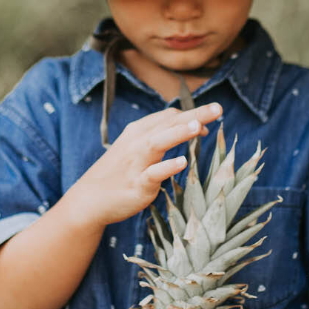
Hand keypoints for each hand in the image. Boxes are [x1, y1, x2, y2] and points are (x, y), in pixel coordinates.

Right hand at [68, 102, 222, 229]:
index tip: (209, 122)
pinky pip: (153, 174)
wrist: (89, 199)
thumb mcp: (135, 146)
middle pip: (168, 124)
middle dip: (194, 115)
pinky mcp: (137, 185)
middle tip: (218, 109)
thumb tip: (194, 124)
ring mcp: (136, 163)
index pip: (169, 116)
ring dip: (178, 133)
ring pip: (158, 142)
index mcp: (139, 131)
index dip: (191, 116)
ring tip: (198, 126)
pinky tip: (183, 162)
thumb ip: (161, 134)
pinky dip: (167, 167)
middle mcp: (137, 143)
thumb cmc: (118, 171)